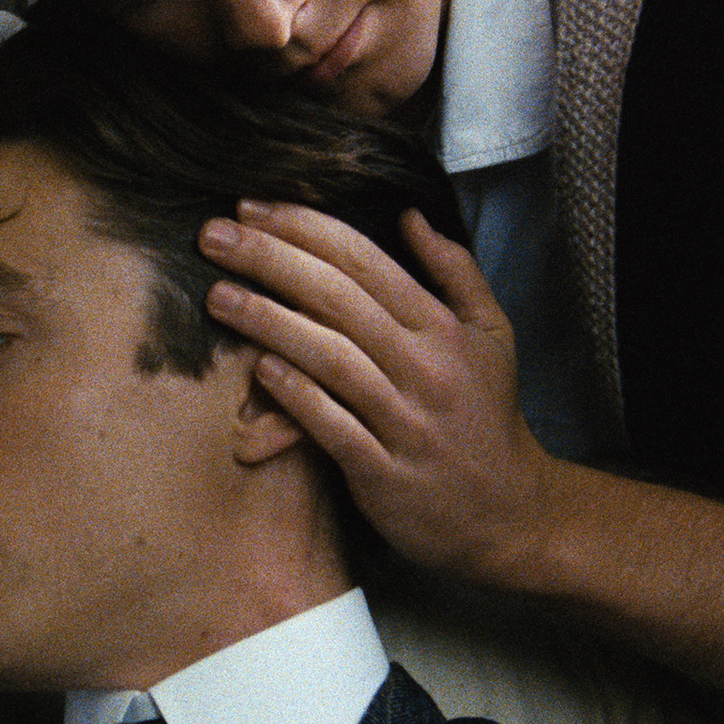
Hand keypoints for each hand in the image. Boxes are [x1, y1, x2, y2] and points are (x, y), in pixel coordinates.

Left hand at [198, 200, 561, 579]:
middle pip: (338, 299)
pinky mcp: (385, 474)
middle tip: (214, 236)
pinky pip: (334, 427)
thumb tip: (410, 215)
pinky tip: (257, 368)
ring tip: (218, 296)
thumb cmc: (489, 417)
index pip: (365, 261)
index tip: (252, 209)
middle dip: (271, 260)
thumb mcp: (492, 334)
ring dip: (269, 322)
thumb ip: (455, 271)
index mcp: (444, 329)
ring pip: (331, 359)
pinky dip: (297, 396)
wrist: (509, 515)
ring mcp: (406, 422)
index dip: (305, 228)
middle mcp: (426, 369)